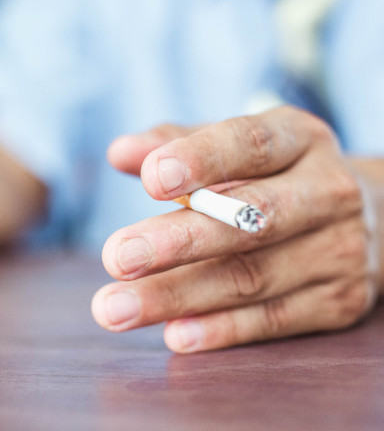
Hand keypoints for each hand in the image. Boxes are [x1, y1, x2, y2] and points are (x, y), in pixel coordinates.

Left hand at [91, 107, 381, 352]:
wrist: (365, 218)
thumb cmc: (272, 176)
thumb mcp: (233, 148)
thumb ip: (174, 144)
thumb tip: (121, 152)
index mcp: (299, 139)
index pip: (250, 143)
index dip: (202, 159)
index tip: (151, 178)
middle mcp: (328, 191)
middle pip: (252, 218)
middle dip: (179, 241)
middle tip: (117, 256)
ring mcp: (339, 249)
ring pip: (251, 277)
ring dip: (177, 296)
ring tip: (115, 308)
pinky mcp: (339, 301)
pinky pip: (274, 319)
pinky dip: (221, 329)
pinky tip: (173, 334)